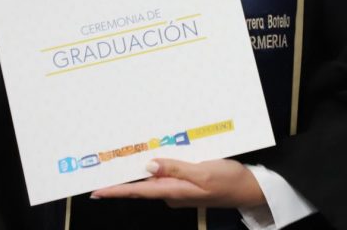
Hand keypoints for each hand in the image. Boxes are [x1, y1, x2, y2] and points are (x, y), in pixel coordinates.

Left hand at [90, 158, 265, 208]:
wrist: (249, 189)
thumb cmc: (229, 181)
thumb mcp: (203, 172)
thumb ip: (175, 168)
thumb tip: (149, 166)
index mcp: (174, 191)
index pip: (138, 192)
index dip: (115, 191)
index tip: (96, 190)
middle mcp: (172, 193)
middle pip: (142, 186)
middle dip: (123, 177)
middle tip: (105, 164)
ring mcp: (180, 190)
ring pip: (155, 178)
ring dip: (141, 169)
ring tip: (126, 154)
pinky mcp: (187, 184)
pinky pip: (167, 174)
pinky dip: (159, 165)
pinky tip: (157, 154)